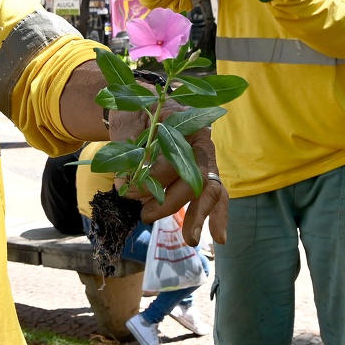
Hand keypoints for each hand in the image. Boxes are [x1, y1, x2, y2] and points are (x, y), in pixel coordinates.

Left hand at [109, 102, 227, 246]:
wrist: (142, 106)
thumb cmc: (135, 113)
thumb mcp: (127, 127)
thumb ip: (128, 154)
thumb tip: (125, 188)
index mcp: (187, 124)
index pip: (176, 159)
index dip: (154, 180)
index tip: (130, 193)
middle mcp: (202, 143)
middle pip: (197, 178)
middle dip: (173, 202)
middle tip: (147, 216)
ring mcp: (206, 159)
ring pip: (211, 190)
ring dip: (200, 215)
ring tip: (189, 239)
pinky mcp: (204, 173)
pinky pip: (215, 194)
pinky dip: (217, 215)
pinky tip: (219, 237)